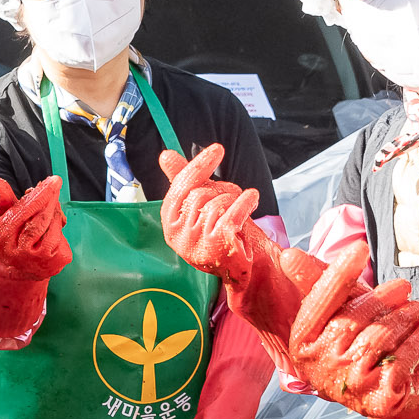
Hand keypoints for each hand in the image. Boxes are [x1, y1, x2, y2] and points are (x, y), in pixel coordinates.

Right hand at [0, 176, 71, 279]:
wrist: (12, 272)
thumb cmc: (8, 240)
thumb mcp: (0, 220)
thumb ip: (2, 201)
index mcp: (1, 239)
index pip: (23, 212)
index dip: (39, 195)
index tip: (53, 180)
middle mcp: (20, 254)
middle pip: (41, 220)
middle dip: (50, 199)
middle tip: (55, 182)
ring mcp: (39, 261)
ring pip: (54, 227)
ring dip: (53, 214)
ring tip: (45, 210)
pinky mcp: (55, 265)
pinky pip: (62, 238)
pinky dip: (57, 229)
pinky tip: (48, 231)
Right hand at [159, 144, 263, 285]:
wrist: (241, 269)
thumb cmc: (220, 235)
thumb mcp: (200, 206)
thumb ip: (184, 181)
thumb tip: (165, 155)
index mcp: (170, 224)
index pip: (180, 187)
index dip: (199, 166)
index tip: (218, 149)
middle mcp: (177, 235)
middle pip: (200, 193)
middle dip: (222, 189)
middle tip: (234, 197)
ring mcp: (196, 243)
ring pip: (217, 203)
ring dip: (234, 201)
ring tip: (240, 212)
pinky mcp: (217, 247)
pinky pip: (232, 212)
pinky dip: (246, 202)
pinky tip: (253, 199)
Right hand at [285, 246, 418, 418]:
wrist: (394, 392)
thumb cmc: (364, 343)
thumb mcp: (342, 311)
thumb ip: (321, 284)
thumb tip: (288, 256)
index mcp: (302, 344)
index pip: (318, 303)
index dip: (339, 275)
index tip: (360, 247)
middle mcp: (317, 367)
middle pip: (351, 320)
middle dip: (382, 299)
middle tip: (405, 287)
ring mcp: (346, 384)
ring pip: (378, 337)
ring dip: (404, 317)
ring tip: (418, 308)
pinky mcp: (376, 398)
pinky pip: (400, 358)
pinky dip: (418, 339)